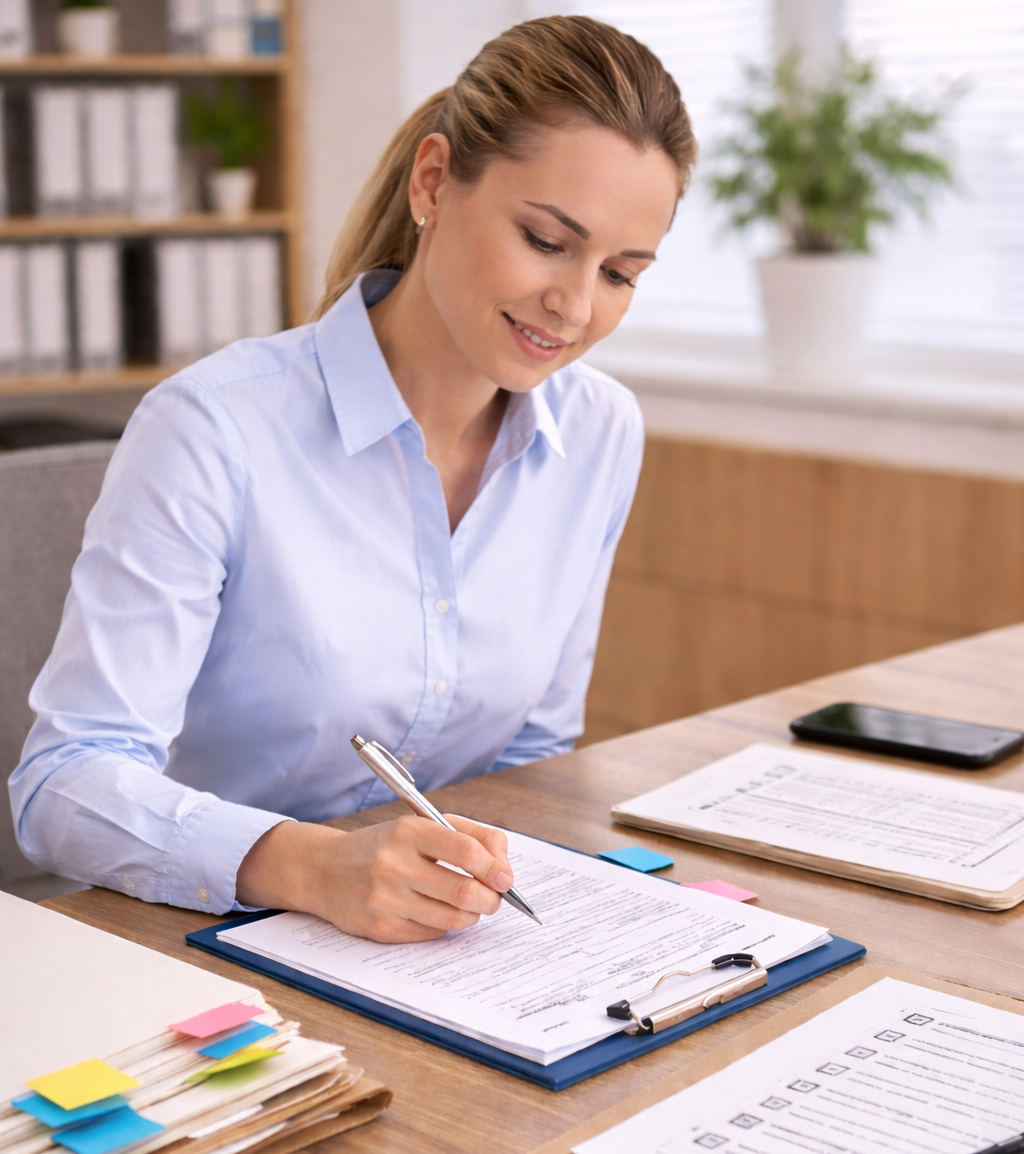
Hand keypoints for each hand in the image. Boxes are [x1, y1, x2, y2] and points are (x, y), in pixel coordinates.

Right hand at [235, 814, 513, 942]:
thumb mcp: (420, 826)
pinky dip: (446, 925)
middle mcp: (394, 865)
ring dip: (472, 914)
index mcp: (408, 832)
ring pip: (452, 917)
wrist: (324, 870)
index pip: (465, 850)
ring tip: (471, 905)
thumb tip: (504, 867)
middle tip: (494, 898)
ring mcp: (385, 900)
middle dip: (490, 899)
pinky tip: (440, 912)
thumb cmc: (383, 846)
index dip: (494, 867)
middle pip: (463, 890)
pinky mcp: (380, 929)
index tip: (506, 878)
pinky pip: (432, 933)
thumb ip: (468, 836)